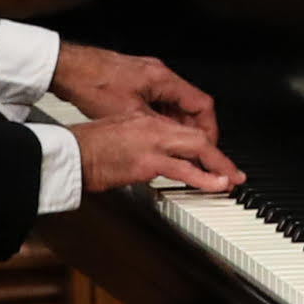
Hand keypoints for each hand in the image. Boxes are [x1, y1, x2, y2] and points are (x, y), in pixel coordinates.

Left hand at [51, 41, 217, 129]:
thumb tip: (175, 142)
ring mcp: (146, 75)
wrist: (66, 68)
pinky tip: (153, 131)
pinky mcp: (134, 80)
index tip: (208, 145)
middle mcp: (158, 74)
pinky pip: (158, 100)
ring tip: (174, 145)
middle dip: (194, 129)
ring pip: (173, 102)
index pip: (202, 104)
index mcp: (163, 79)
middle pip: (190, 103)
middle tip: (194, 150)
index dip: (209, 128)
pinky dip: (161, 116)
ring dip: (176, 123)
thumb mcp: (129, 114)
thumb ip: (157, 127)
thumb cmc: (91, 83)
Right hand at [74, 106, 239, 197]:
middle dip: (219, 156)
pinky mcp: (146, 162)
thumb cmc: (86, 146)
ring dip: (218, 165)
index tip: (213, 158)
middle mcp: (152, 128)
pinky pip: (183, 170)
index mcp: (145, 119)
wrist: (69, 152)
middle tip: (234, 172)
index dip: (202, 144)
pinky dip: (202, 177)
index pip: (182, 129)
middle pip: (197, 137)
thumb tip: (153, 154)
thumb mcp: (117, 133)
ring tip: (232, 179)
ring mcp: (151, 144)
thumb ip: (139, 140)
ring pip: (196, 150)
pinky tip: (215, 184)